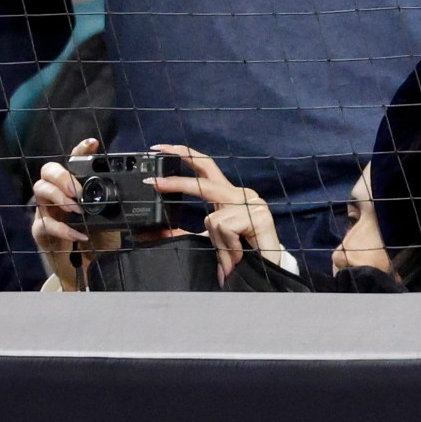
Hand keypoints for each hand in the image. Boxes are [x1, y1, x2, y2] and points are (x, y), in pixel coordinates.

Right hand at [31, 138, 120, 289]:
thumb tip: (152, 207)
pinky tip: (79, 234)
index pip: (74, 161)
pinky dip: (63, 229)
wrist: (86, 266)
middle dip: (62, 176)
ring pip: (39, 190)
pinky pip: (45, 224)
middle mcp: (58, 193)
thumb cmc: (99, 238)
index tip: (94, 143)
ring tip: (76, 208)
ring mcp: (47, 210)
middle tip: (77, 190)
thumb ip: (123, 209)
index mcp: (75, 185)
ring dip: (59, 197)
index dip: (81, 150)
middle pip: (48, 170)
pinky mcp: (42, 231)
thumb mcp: (113, 221)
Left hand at [147, 144, 281, 285]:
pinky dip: (227, 246)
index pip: (204, 167)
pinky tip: (239, 254)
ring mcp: (252, 203)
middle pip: (205, 179)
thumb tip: (158, 232)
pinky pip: (225, 228)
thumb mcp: (207, 239)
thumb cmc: (241, 254)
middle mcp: (240, 194)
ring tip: (231, 258)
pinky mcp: (259, 216)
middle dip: (178, 181)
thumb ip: (186, 232)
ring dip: (218, 244)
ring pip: (212, 219)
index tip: (159, 149)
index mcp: (226, 195)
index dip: (183, 155)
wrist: (267, 271)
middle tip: (153, 183)